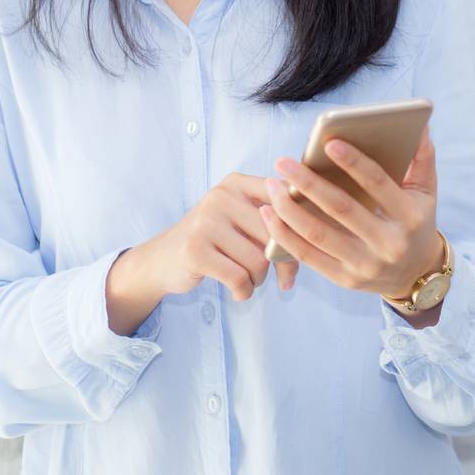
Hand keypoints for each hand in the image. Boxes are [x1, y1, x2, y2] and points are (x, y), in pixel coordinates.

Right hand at [138, 171, 293, 301]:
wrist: (161, 260)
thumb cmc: (214, 242)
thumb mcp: (241, 221)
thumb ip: (275, 222)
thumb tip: (313, 243)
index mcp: (238, 183)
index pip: (285, 199)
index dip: (299, 226)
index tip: (302, 246)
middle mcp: (222, 196)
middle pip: (275, 233)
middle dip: (282, 262)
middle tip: (280, 278)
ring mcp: (206, 221)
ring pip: (258, 260)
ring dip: (259, 279)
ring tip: (249, 280)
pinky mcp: (195, 250)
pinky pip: (239, 277)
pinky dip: (244, 291)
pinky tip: (238, 291)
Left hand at [260, 124, 439, 298]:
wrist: (416, 274)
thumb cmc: (416, 222)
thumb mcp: (426, 192)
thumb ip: (422, 157)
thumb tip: (419, 123)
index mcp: (409, 216)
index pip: (378, 184)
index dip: (353, 162)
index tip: (328, 143)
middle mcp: (388, 243)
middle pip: (341, 208)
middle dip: (308, 182)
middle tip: (283, 162)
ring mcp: (365, 264)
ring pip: (318, 234)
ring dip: (289, 208)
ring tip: (272, 185)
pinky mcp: (345, 279)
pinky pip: (307, 256)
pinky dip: (284, 234)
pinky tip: (270, 213)